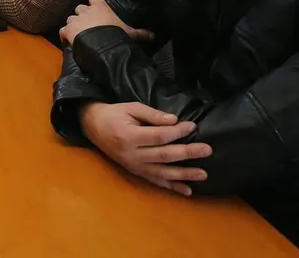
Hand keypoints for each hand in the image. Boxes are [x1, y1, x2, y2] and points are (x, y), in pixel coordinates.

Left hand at [60, 0, 154, 45]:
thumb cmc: (116, 35)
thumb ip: (140, 33)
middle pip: (80, 8)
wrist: (102, 45)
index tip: (97, 11)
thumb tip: (154, 35)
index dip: (95, 4)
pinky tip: (69, 41)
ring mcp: (75, 20)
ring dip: (74, 25)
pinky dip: (65, 35)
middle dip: (83, 15)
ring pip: (71, 18)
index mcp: (100, 7)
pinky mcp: (67, 30)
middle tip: (88, 25)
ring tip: (79, 34)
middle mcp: (86, 10)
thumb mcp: (130, 33)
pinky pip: (62, 30)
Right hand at [80, 102, 211, 195]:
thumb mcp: (130, 107)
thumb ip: (152, 115)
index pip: (159, 136)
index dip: (177, 132)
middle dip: (188, 153)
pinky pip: (155, 181)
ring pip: (162, 172)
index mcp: (129, 136)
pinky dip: (171, 187)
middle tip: (207, 150)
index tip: (193, 126)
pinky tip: (187, 190)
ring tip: (203, 174)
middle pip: (164, 155)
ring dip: (184, 174)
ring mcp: (133, 166)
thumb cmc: (113, 114)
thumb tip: (174, 121)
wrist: (92, 126)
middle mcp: (132, 154)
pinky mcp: (135, 172)